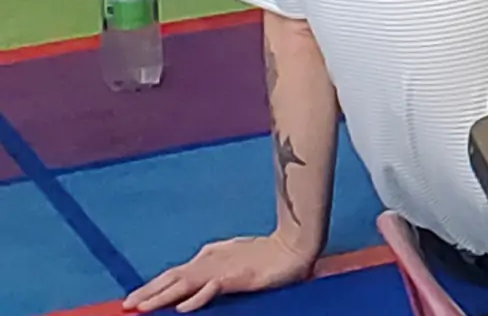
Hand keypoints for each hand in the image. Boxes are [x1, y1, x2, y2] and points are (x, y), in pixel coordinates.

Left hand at [127, 234, 316, 312]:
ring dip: (161, 296)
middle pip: (172, 278)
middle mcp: (210, 261)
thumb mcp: (235, 261)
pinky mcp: (236, 277)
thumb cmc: (268, 254)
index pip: (175, 274)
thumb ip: (215, 271)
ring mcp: (222, 268)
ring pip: (184, 284)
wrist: (296, 245)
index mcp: (209, 257)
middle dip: (148, 292)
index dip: (154, 286)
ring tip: (141, 307)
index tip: (136, 298)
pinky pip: (211, 289)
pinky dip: (196, 298)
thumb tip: (195, 287)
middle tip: (125, 305)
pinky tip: (182, 308)